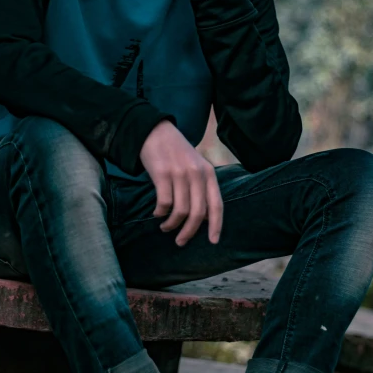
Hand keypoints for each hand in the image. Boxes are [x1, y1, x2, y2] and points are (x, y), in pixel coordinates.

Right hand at [139, 120, 222, 246]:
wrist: (155, 131)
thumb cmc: (176, 152)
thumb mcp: (196, 165)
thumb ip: (202, 187)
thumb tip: (203, 218)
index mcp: (209, 173)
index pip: (217, 205)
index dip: (216, 226)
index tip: (213, 241)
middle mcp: (197, 174)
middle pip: (198, 213)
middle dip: (189, 232)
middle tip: (180, 241)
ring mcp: (180, 173)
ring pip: (180, 211)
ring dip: (171, 224)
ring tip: (165, 227)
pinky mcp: (162, 173)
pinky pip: (164, 203)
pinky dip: (160, 213)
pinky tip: (157, 213)